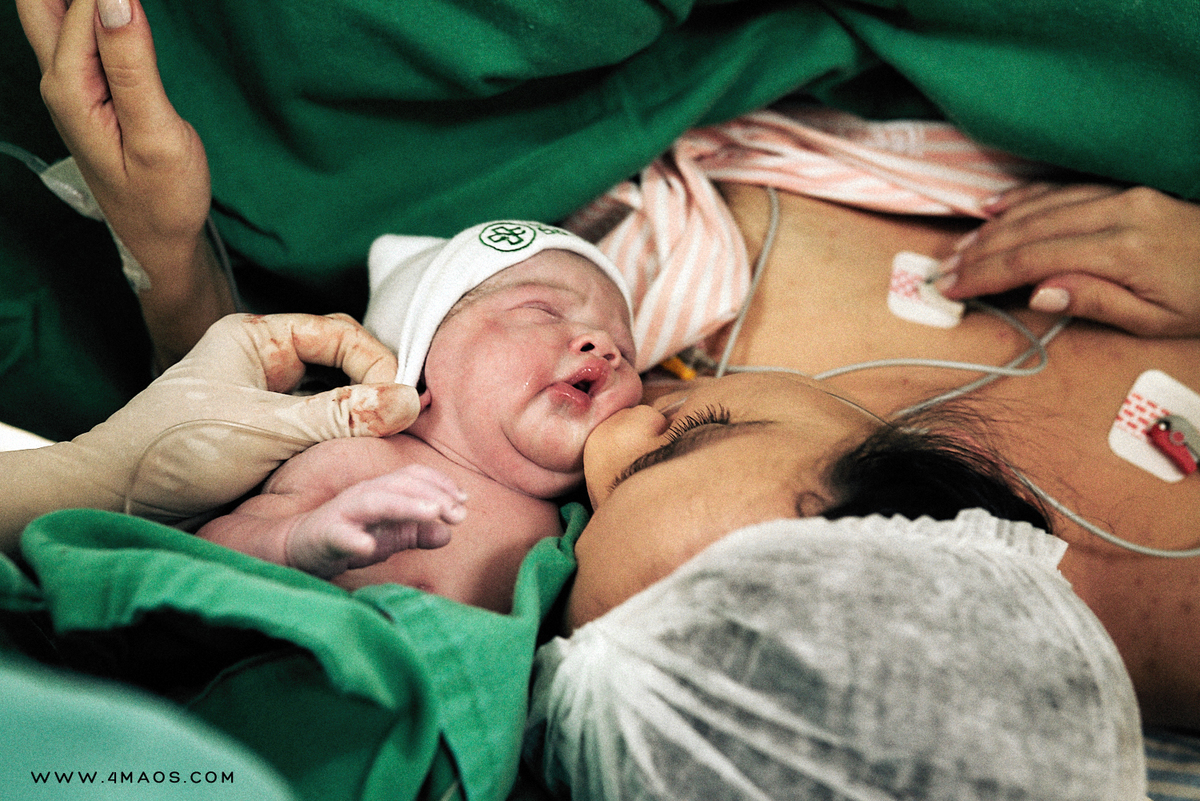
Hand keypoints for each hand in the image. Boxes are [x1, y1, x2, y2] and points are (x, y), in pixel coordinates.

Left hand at [1, 314, 418, 546]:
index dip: (376, 363)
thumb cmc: (175, 452)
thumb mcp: (269, 430)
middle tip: (399, 417)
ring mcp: (265, 400)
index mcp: (256, 338)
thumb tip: (408, 401)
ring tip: (386, 436)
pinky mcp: (265, 437)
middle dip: (372, 385)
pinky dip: (341, 438)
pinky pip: (318, 427)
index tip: (399, 401)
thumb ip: (341, 415)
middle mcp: (263, 362)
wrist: (116, 502)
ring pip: (333, 396)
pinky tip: (356, 454)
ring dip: (359, 414)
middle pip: (342, 360)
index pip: (340, 334)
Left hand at [19, 0, 210, 264]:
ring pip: (54, 11)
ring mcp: (69, 83)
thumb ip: (132, 64)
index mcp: (70, 88)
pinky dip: (93, 9)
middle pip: (41, 2)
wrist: (159, 240)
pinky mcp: (88, 88)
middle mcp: (57, 79)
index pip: (85, 6)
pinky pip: (76, 30)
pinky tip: (118, 7)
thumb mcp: (156, 134)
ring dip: (84, 0)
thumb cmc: (163, 197)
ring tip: (125, 3)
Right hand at [285, 465, 465, 577]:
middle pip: (400, 484)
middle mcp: (364, 495)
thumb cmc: (348, 537)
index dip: (441, 484)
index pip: (413, 477)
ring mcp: (343, 514)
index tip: (464, 501)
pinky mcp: (325, 536)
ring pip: (375, 502)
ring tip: (432, 512)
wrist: (299, 549)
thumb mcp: (389, 536)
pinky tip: (369, 547)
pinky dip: (354, 540)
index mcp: (381, 491)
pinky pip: (340, 536)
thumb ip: (417, 532)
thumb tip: (448, 533)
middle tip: (459, 513)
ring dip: (406, 506)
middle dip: (432, 494)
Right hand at [936, 184, 1199, 336]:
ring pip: (1041, 206)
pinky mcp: (1126, 189)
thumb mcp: (1157, 320)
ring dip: (994, 228)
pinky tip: (997, 207)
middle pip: (1028, 230)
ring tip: (960, 248)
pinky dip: (1025, 198)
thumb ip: (1096, 302)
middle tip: (943, 271)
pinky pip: (1063, 188)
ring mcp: (1121, 196)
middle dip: (979, 252)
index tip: (952, 288)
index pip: (1033, 260)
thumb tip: (1038, 292)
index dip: (985, 274)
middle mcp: (1116, 214)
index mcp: (1121, 251)